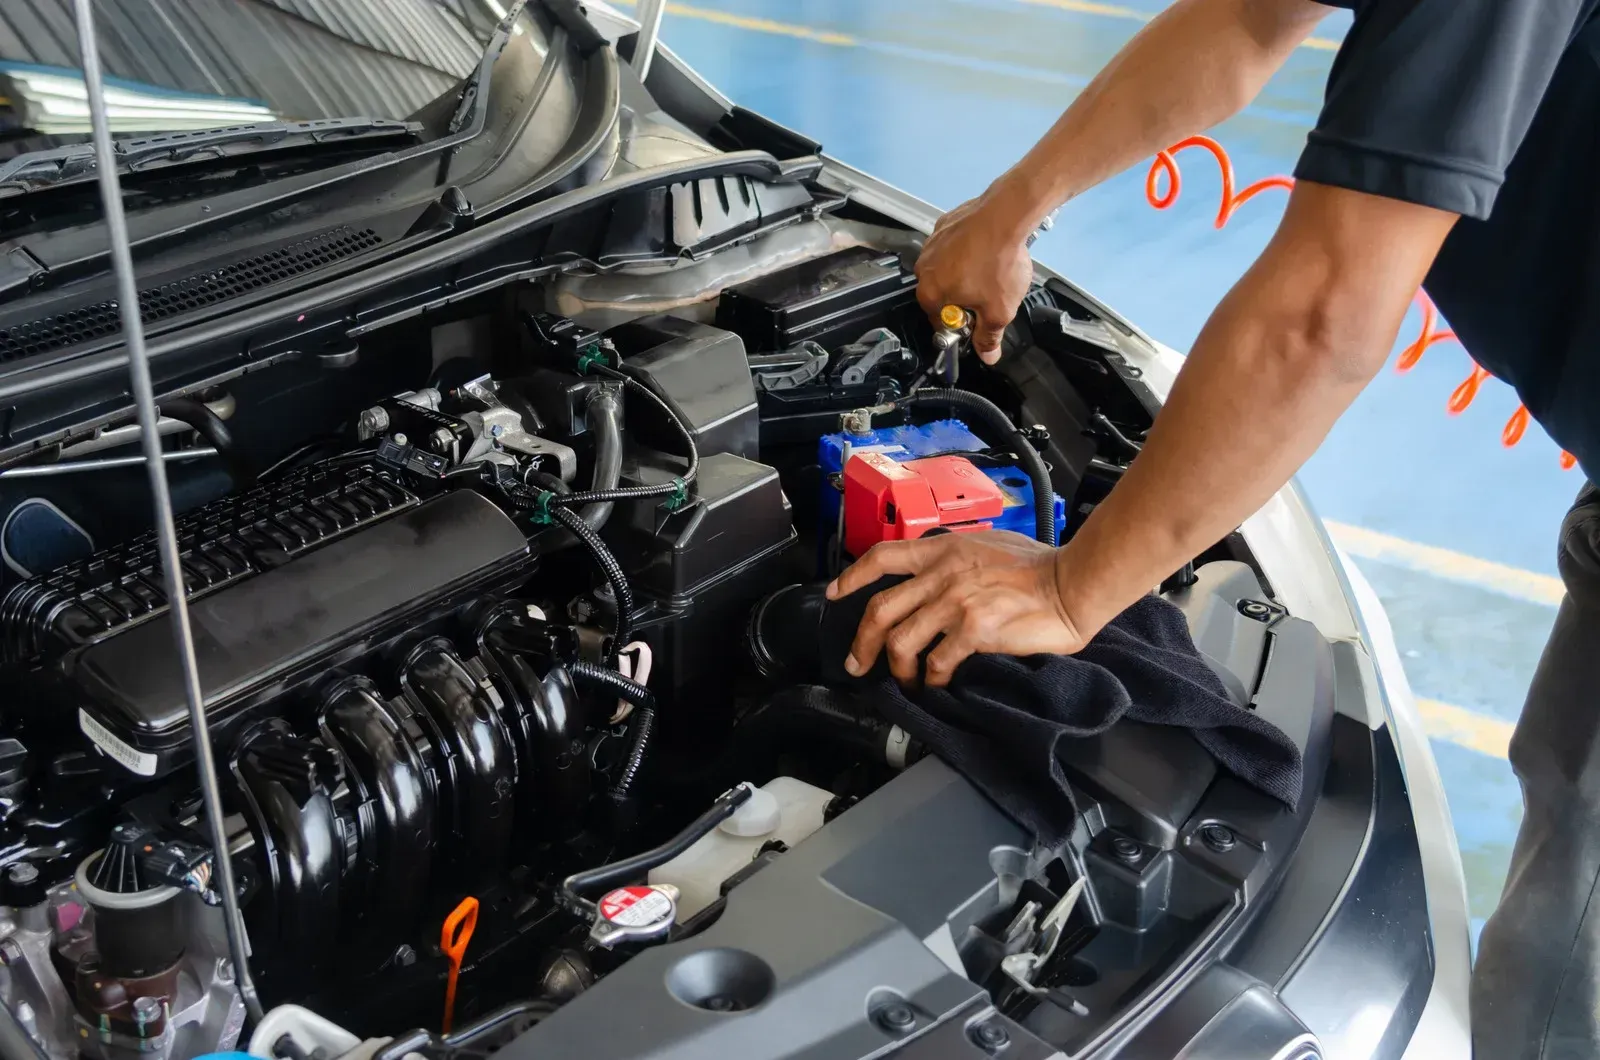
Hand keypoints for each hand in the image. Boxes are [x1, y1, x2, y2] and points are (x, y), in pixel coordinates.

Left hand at [826, 530, 1088, 687]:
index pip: (882, 556)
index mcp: (943, 550)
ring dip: (897, 669)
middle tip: (858, 663)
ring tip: (906, 682)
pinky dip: (932, 679)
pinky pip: (936, 662)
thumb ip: (956, 559)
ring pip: (901, 641)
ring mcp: (955, 602)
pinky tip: (938, 684)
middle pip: (880, 609)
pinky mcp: (973, 630)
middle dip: (862, 642)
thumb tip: (937, 577)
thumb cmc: (1039, 566)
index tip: (835, 593)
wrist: (1072, 584)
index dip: (852, 577)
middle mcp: (942, 573)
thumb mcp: (987, 545)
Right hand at [915, 181, 1038, 363]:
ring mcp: (931, 243)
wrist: (1005, 214)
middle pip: (941, 295)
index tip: (978, 322)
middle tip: (988, 296)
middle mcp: (923, 268)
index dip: (961, 326)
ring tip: (989, 270)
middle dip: (962, 299)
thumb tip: (987, 357)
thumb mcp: (999, 312)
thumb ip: (989, 337)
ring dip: (963, 274)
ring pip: (946, 269)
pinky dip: (966, 251)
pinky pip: (953, 246)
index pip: (940, 322)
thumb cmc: (998, 266)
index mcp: (930, 294)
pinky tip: (985, 250)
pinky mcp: (944, 224)